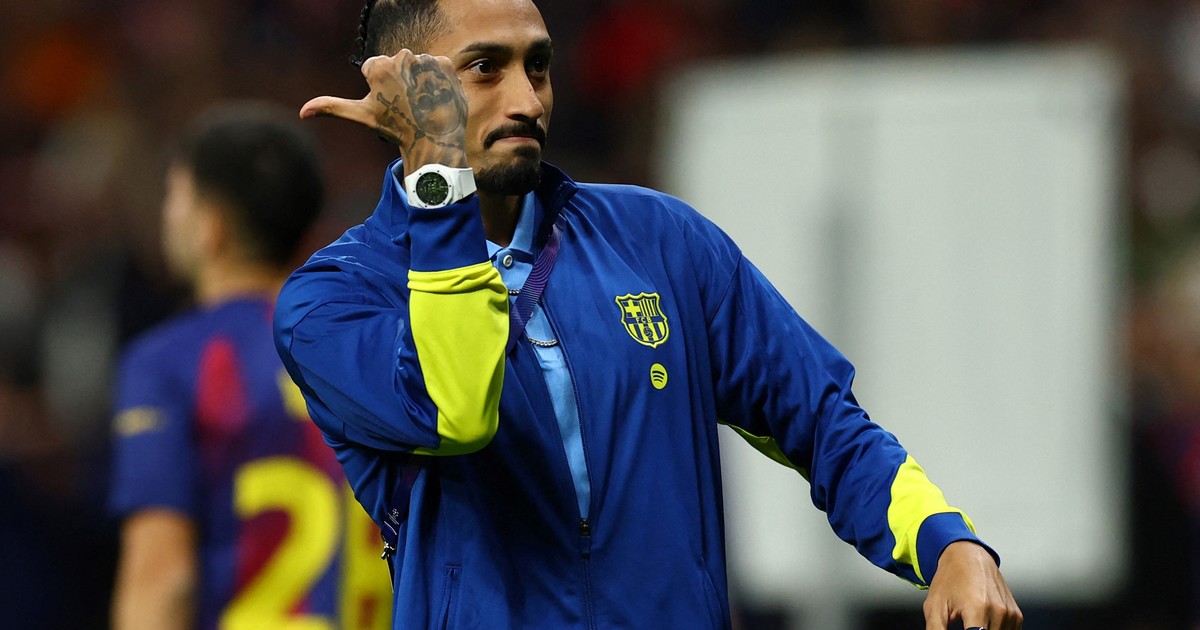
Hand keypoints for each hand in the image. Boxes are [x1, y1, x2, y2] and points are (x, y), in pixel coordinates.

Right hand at [300, 50, 468, 175]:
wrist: (433, 140)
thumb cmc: (396, 128)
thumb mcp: (362, 116)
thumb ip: (332, 107)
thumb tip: (302, 112)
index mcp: (379, 65)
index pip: (374, 69)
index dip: (380, 89)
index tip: (389, 104)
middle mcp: (402, 57)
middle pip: (397, 66)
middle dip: (399, 82)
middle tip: (406, 106)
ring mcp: (425, 60)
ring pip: (416, 67)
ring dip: (418, 81)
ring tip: (421, 103)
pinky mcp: (446, 65)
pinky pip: (437, 68)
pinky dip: (436, 81)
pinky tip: (434, 98)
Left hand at [924, 541, 1021, 629]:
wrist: (968, 557)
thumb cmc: (949, 580)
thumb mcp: (934, 607)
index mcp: (977, 609)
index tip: (962, 629)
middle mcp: (998, 611)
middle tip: (963, 624)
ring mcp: (1010, 614)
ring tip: (970, 624)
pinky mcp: (1016, 615)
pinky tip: (981, 624)